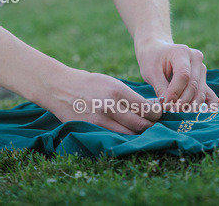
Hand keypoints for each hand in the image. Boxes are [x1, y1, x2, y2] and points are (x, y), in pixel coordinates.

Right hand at [41, 67, 161, 134]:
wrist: (60, 88)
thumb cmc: (89, 83)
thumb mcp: (111, 82)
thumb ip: (129, 96)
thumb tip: (150, 107)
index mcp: (117, 90)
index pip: (145, 108)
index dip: (157, 114)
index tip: (159, 113)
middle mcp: (110, 106)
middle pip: (141, 124)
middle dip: (151, 125)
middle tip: (154, 123)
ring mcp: (100, 120)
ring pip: (129, 133)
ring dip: (139, 132)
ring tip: (143, 128)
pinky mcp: (92, 129)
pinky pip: (115, 136)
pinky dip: (124, 136)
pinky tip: (127, 132)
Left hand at [136, 38, 218, 111]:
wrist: (158, 52)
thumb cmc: (152, 60)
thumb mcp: (151, 72)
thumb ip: (160, 88)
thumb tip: (167, 106)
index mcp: (182, 52)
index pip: (183, 75)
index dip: (175, 92)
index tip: (165, 104)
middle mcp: (196, 59)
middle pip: (193, 85)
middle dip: (181, 102)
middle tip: (170, 111)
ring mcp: (202, 69)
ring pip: (200, 93)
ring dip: (189, 106)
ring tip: (176, 113)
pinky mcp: (204, 80)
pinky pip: (211, 96)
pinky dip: (206, 107)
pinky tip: (197, 116)